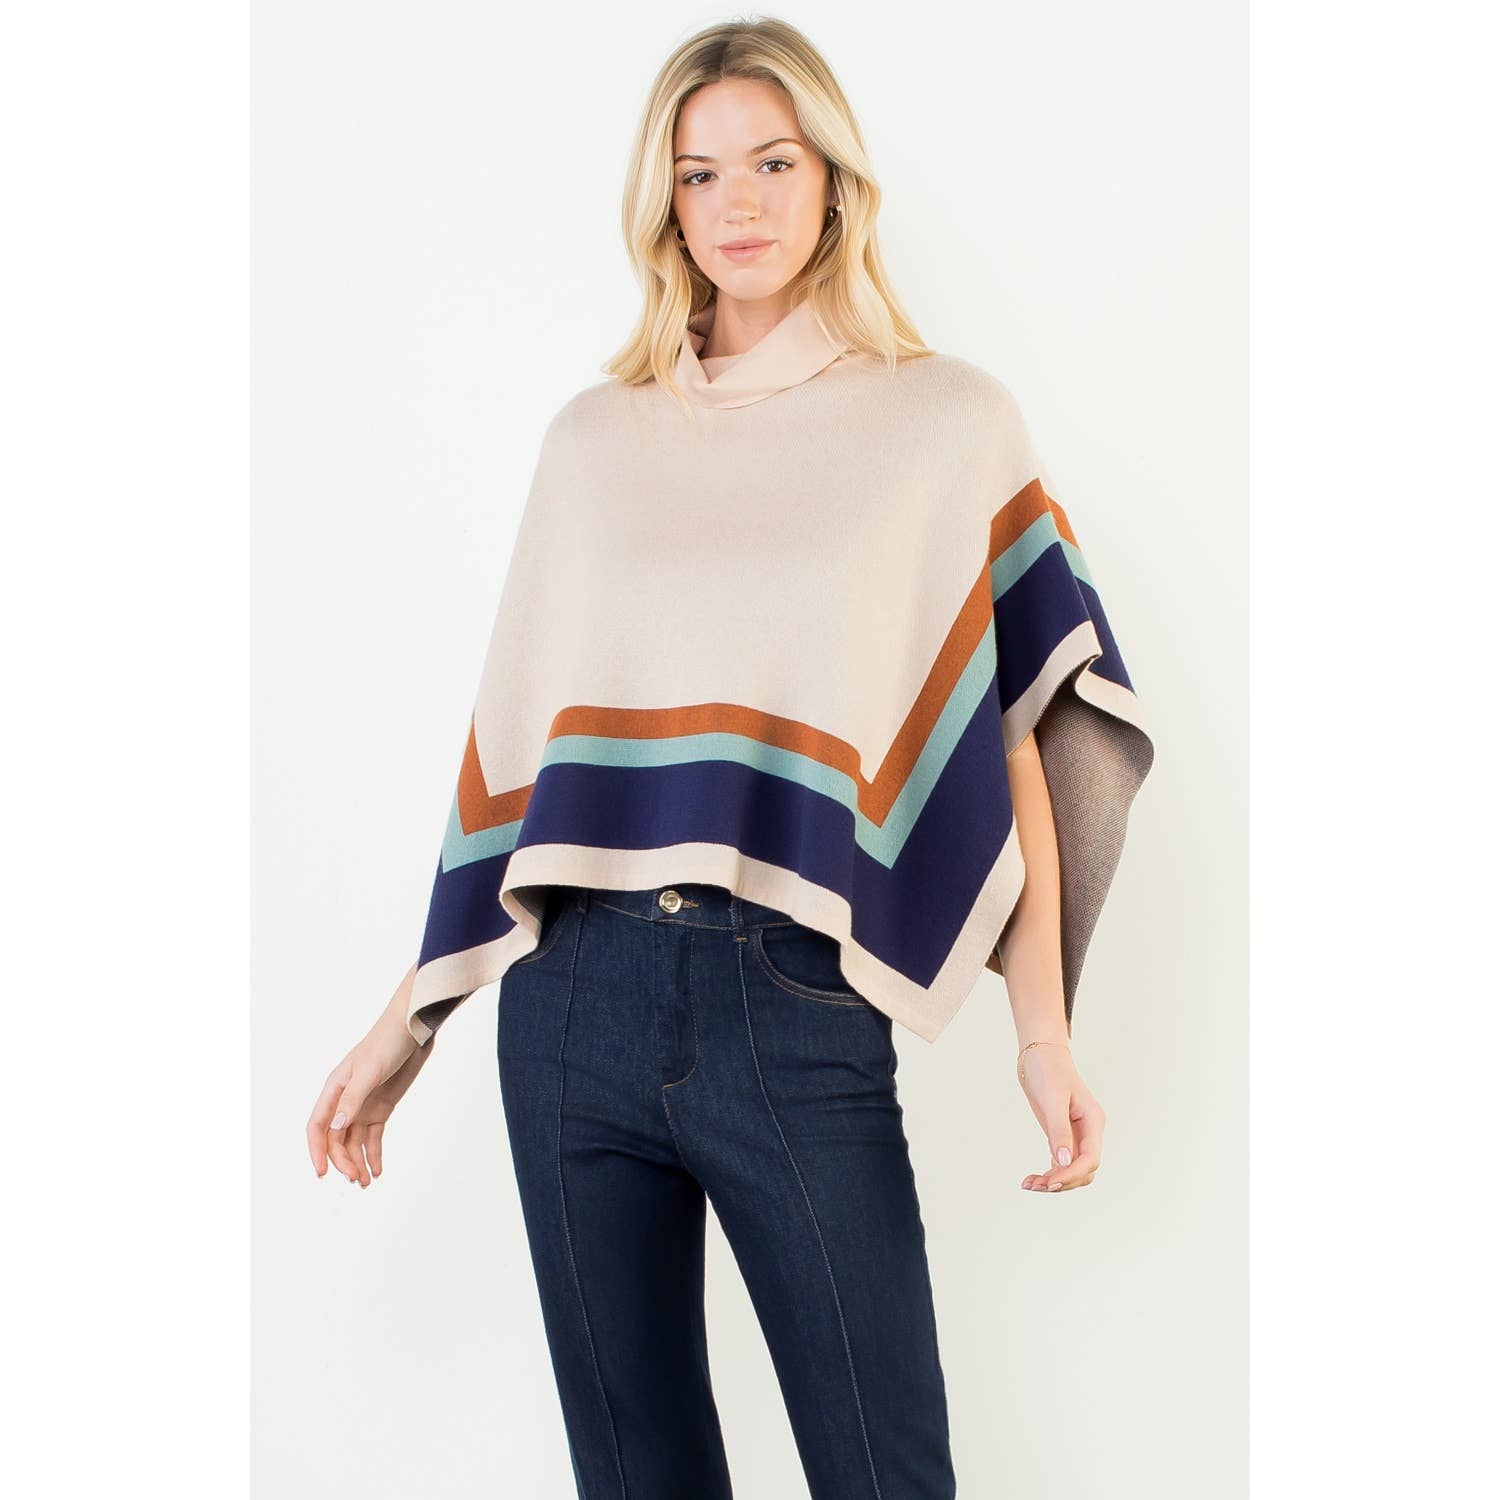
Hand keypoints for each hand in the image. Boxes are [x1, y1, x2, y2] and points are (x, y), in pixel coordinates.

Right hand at [306, 990, 434, 1186]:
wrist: (414, 1032)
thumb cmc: (386, 1043)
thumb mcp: (369, 1071)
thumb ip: (352, 1100)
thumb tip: (335, 1128)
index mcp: (334, 1089)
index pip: (317, 1126)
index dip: (317, 1151)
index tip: (322, 1173)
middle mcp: (345, 1100)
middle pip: (336, 1139)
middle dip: (343, 1161)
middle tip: (357, 1179)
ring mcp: (363, 1105)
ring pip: (354, 1142)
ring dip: (358, 1162)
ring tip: (367, 1182)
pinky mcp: (382, 1108)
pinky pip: (373, 1137)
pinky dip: (374, 1154)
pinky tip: (378, 1170)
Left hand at [1016, 1040, 1103, 1191]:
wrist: (1039, 1054)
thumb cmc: (1048, 1070)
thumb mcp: (1053, 1099)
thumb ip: (1059, 1130)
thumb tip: (1063, 1161)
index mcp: (1094, 1121)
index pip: (1091, 1158)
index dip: (1072, 1174)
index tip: (1050, 1182)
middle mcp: (1089, 1131)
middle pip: (1084, 1170)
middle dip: (1062, 1182)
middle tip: (1035, 1186)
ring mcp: (1077, 1135)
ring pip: (1073, 1169)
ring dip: (1054, 1181)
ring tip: (1029, 1184)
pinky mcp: (1062, 1135)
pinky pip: (1061, 1162)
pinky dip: (1049, 1173)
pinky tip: (1032, 1178)